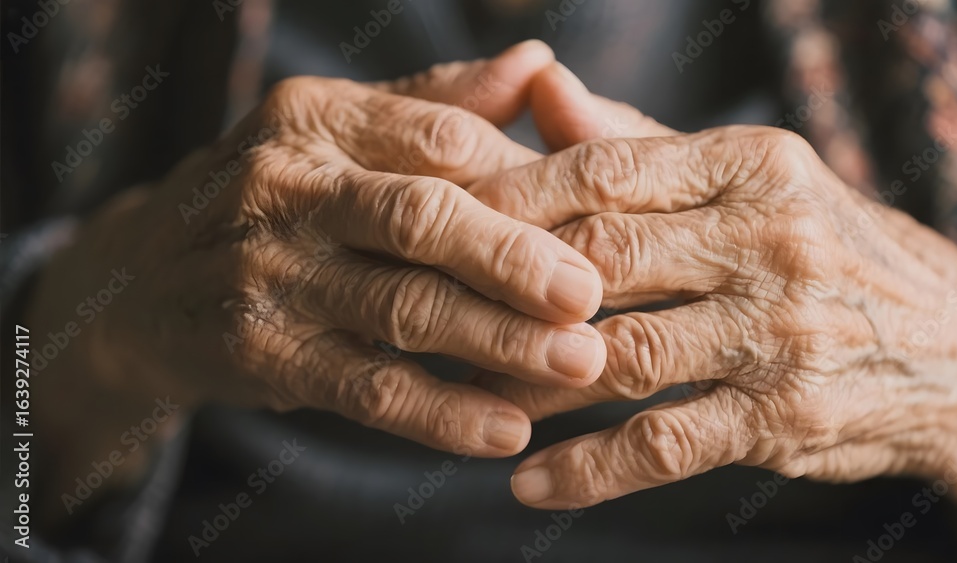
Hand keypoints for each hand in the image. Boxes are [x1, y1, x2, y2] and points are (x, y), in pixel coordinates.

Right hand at [27, 43, 608, 464]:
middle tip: (595, 295)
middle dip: (516, 260)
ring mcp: (267, 272)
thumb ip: (437, 102)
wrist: (142, 283)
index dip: (527, 178)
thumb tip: (537, 63)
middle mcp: (287, 185)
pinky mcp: (260, 351)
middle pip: (422, 218)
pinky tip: (504, 430)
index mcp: (319, 116)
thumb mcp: (338, 132)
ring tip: (579, 366)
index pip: (442, 139)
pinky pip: (364, 387)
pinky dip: (439, 412)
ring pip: (403, 308)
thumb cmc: (277, 199)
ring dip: (499, 342)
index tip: (596, 218)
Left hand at [470, 63, 956, 520]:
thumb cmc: (829, 252)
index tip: (443, 222)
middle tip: (430, 308)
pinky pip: (663, 444)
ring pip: (621, 356)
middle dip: (504, 289)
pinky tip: (531, 483)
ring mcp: (781, 331)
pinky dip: (588, 470)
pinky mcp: (786, 417)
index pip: (604, 171)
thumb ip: (640, 143)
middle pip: (602, 257)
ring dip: (528, 383)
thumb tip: (542, 88)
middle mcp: (771, 239)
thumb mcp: (751, 181)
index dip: (512, 198)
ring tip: (462, 396)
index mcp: (752, 165)